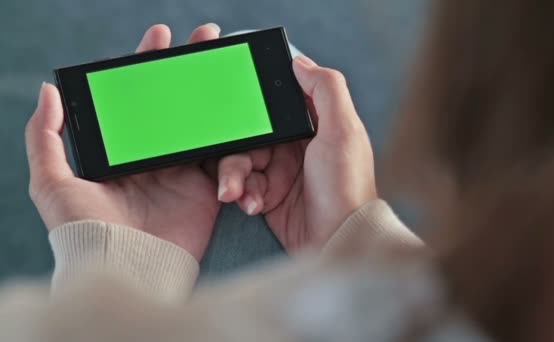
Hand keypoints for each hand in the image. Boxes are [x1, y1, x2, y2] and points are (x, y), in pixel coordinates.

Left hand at [26, 24, 222, 261]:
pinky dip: (233, 140)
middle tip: (205, 36)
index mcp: (123, 150)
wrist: (123, 267)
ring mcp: (183, 170)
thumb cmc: (84, 228)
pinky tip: (236, 117)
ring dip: (217, 93)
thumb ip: (46, 136)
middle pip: (176, 103)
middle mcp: (155, 156)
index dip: (148, 66)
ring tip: (225, 63)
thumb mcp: (51, 181)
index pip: (138, 99)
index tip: (160, 36)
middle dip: (189, 68)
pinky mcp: (207, 187)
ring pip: (204, 122)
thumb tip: (49, 91)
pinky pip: (226, 157)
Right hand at [217, 56, 376, 252]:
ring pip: (240, 161)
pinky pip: (243, 187)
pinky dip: (242, 195)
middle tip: (232, 166)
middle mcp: (295, 146)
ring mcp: (281, 172)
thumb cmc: (346, 186)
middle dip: (236, 150)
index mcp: (314, 125)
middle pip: (250, 134)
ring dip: (233, 176)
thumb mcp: (343, 131)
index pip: (276, 104)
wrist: (338, 240)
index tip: (236, 105)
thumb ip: (326, 89)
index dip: (255, 102)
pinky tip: (251, 206)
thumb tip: (299, 61)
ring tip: (235, 193)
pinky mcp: (269, 197)